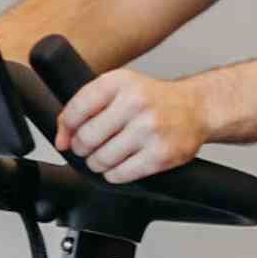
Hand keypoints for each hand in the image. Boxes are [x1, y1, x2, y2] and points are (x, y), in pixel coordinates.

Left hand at [58, 69, 206, 183]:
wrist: (195, 108)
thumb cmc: (151, 99)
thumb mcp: (118, 88)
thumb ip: (86, 106)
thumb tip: (61, 139)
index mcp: (119, 82)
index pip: (76, 109)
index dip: (66, 129)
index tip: (66, 138)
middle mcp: (135, 102)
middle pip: (87, 138)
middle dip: (82, 148)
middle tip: (88, 149)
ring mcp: (150, 129)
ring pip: (102, 159)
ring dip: (96, 164)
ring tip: (104, 158)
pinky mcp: (161, 155)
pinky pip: (121, 174)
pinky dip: (113, 175)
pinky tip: (118, 167)